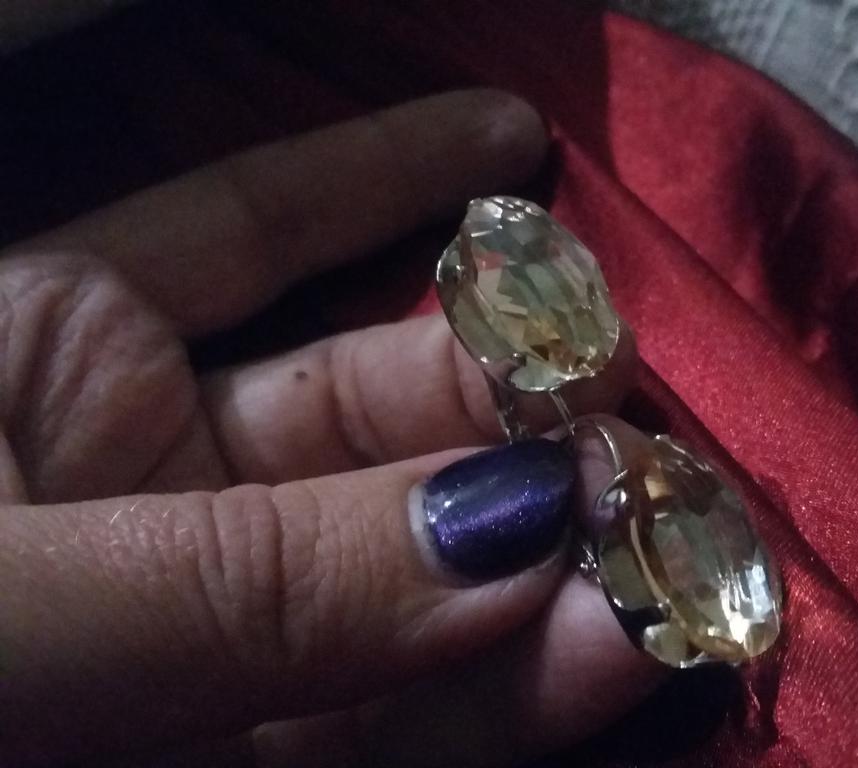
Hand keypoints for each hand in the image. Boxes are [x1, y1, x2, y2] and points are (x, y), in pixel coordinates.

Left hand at [0, 89, 659, 765]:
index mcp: (49, 363)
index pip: (252, 225)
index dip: (385, 172)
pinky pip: (401, 719)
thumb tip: (509, 531)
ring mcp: (217, 632)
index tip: (515, 140)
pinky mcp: (251, 758)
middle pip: (375, 420)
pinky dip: (506, 690)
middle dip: (513, 410)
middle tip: (634, 430)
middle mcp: (155, 485)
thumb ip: (234, 573)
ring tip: (663, 544)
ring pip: (415, 575)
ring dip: (542, 564)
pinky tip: (604, 648)